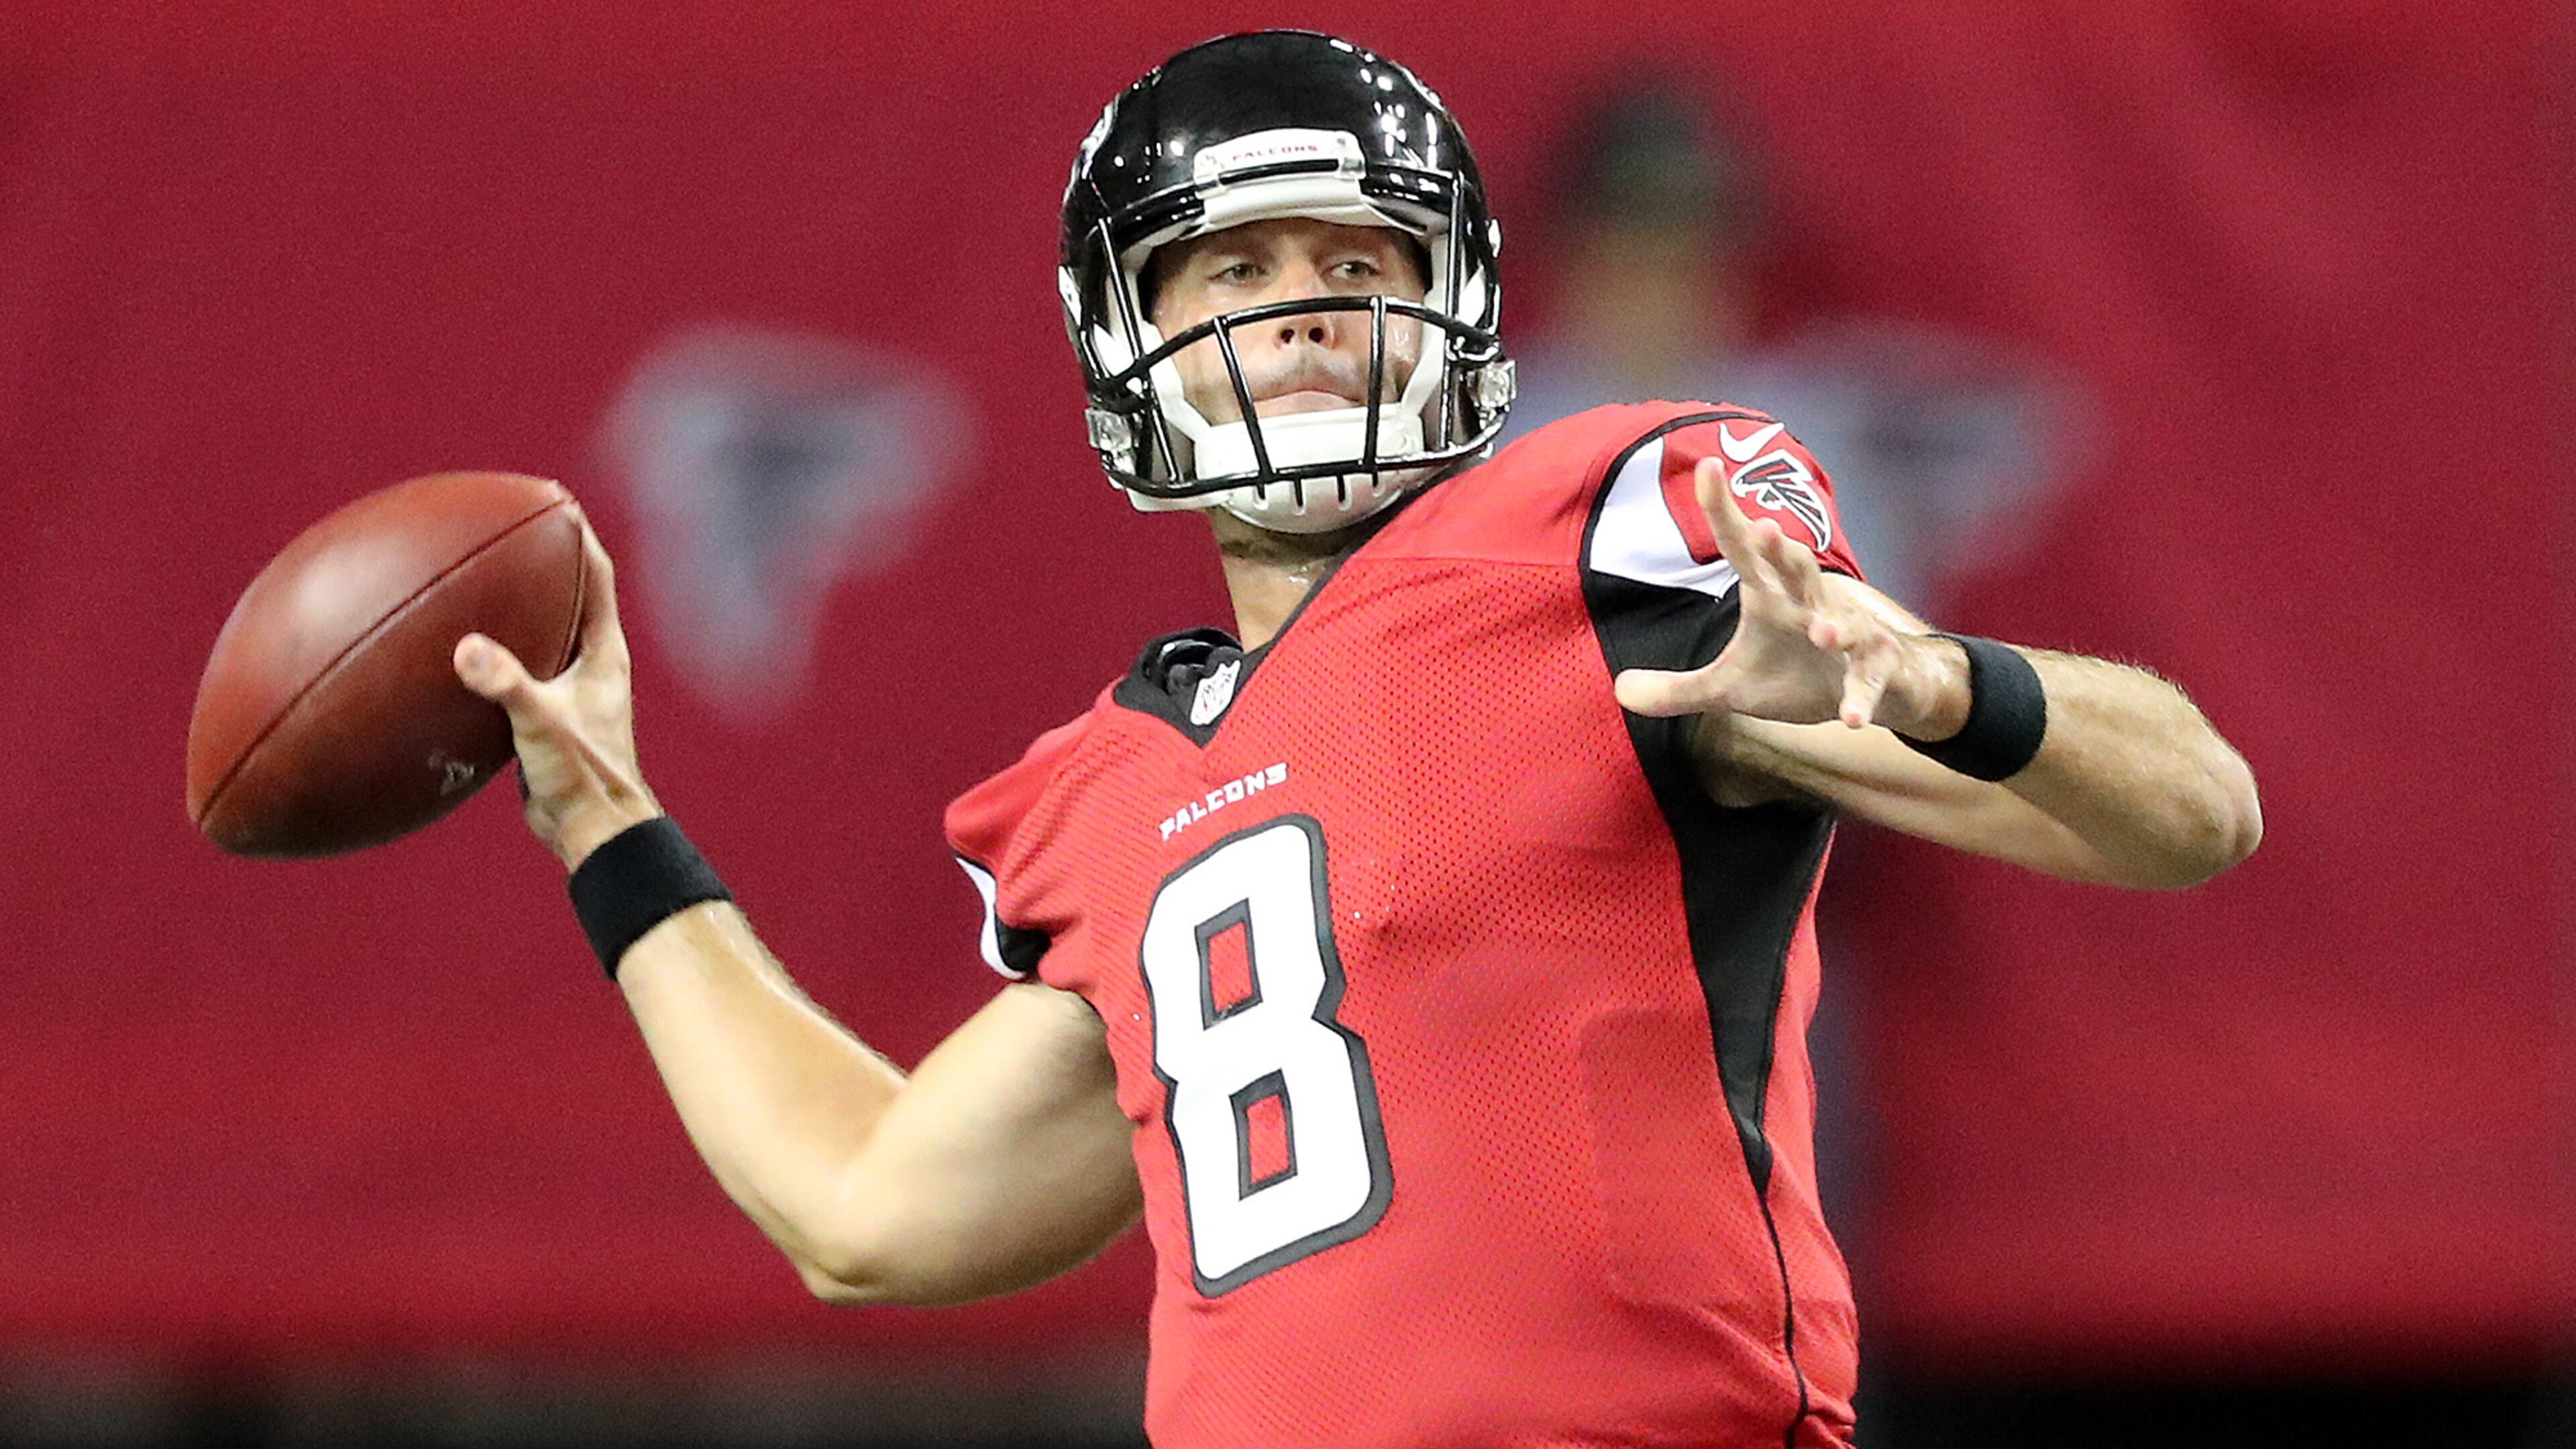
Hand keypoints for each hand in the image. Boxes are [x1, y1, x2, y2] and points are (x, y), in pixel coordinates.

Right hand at [453, 519, 661, 868]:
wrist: (591, 830)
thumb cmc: (583, 778)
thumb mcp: (541, 725)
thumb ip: (506, 685)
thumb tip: (467, 649)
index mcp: (603, 652)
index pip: (594, 574)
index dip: (574, 535)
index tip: (552, 500)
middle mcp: (590, 664)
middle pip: (565, 594)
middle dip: (537, 561)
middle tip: (500, 528)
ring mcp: (568, 690)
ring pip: (538, 633)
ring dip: (510, 609)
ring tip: (468, 582)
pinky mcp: (544, 716)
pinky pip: (513, 671)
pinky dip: (486, 656)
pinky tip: (446, 653)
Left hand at [1612, 457, 1965, 736]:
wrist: (1872, 692)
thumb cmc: (1797, 676)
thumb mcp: (1730, 688)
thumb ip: (1677, 690)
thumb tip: (1619, 691)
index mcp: (1770, 595)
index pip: (1740, 548)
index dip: (1724, 510)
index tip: (1707, 466)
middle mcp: (1809, 606)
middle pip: (1796, 570)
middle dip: (1782, 552)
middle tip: (1764, 529)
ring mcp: (1849, 636)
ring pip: (1843, 624)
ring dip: (1835, 626)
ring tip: (1822, 631)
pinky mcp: (1876, 670)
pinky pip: (1868, 683)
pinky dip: (1860, 699)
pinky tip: (1851, 720)